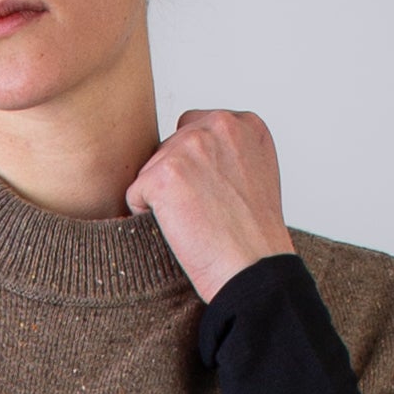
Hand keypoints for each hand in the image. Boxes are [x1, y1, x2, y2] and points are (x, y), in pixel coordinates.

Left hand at [123, 108, 296, 305]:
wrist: (254, 269)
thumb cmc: (255, 239)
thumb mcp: (257, 177)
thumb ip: (229, 154)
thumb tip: (194, 157)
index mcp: (245, 124)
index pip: (195, 129)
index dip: (195, 168)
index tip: (213, 196)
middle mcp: (218, 125)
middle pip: (170, 146)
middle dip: (177, 181)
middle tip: (204, 215)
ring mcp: (189, 146)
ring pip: (152, 169)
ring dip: (163, 199)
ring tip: (195, 224)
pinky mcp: (164, 174)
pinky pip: (136, 194)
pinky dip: (146, 217)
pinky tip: (179, 232)